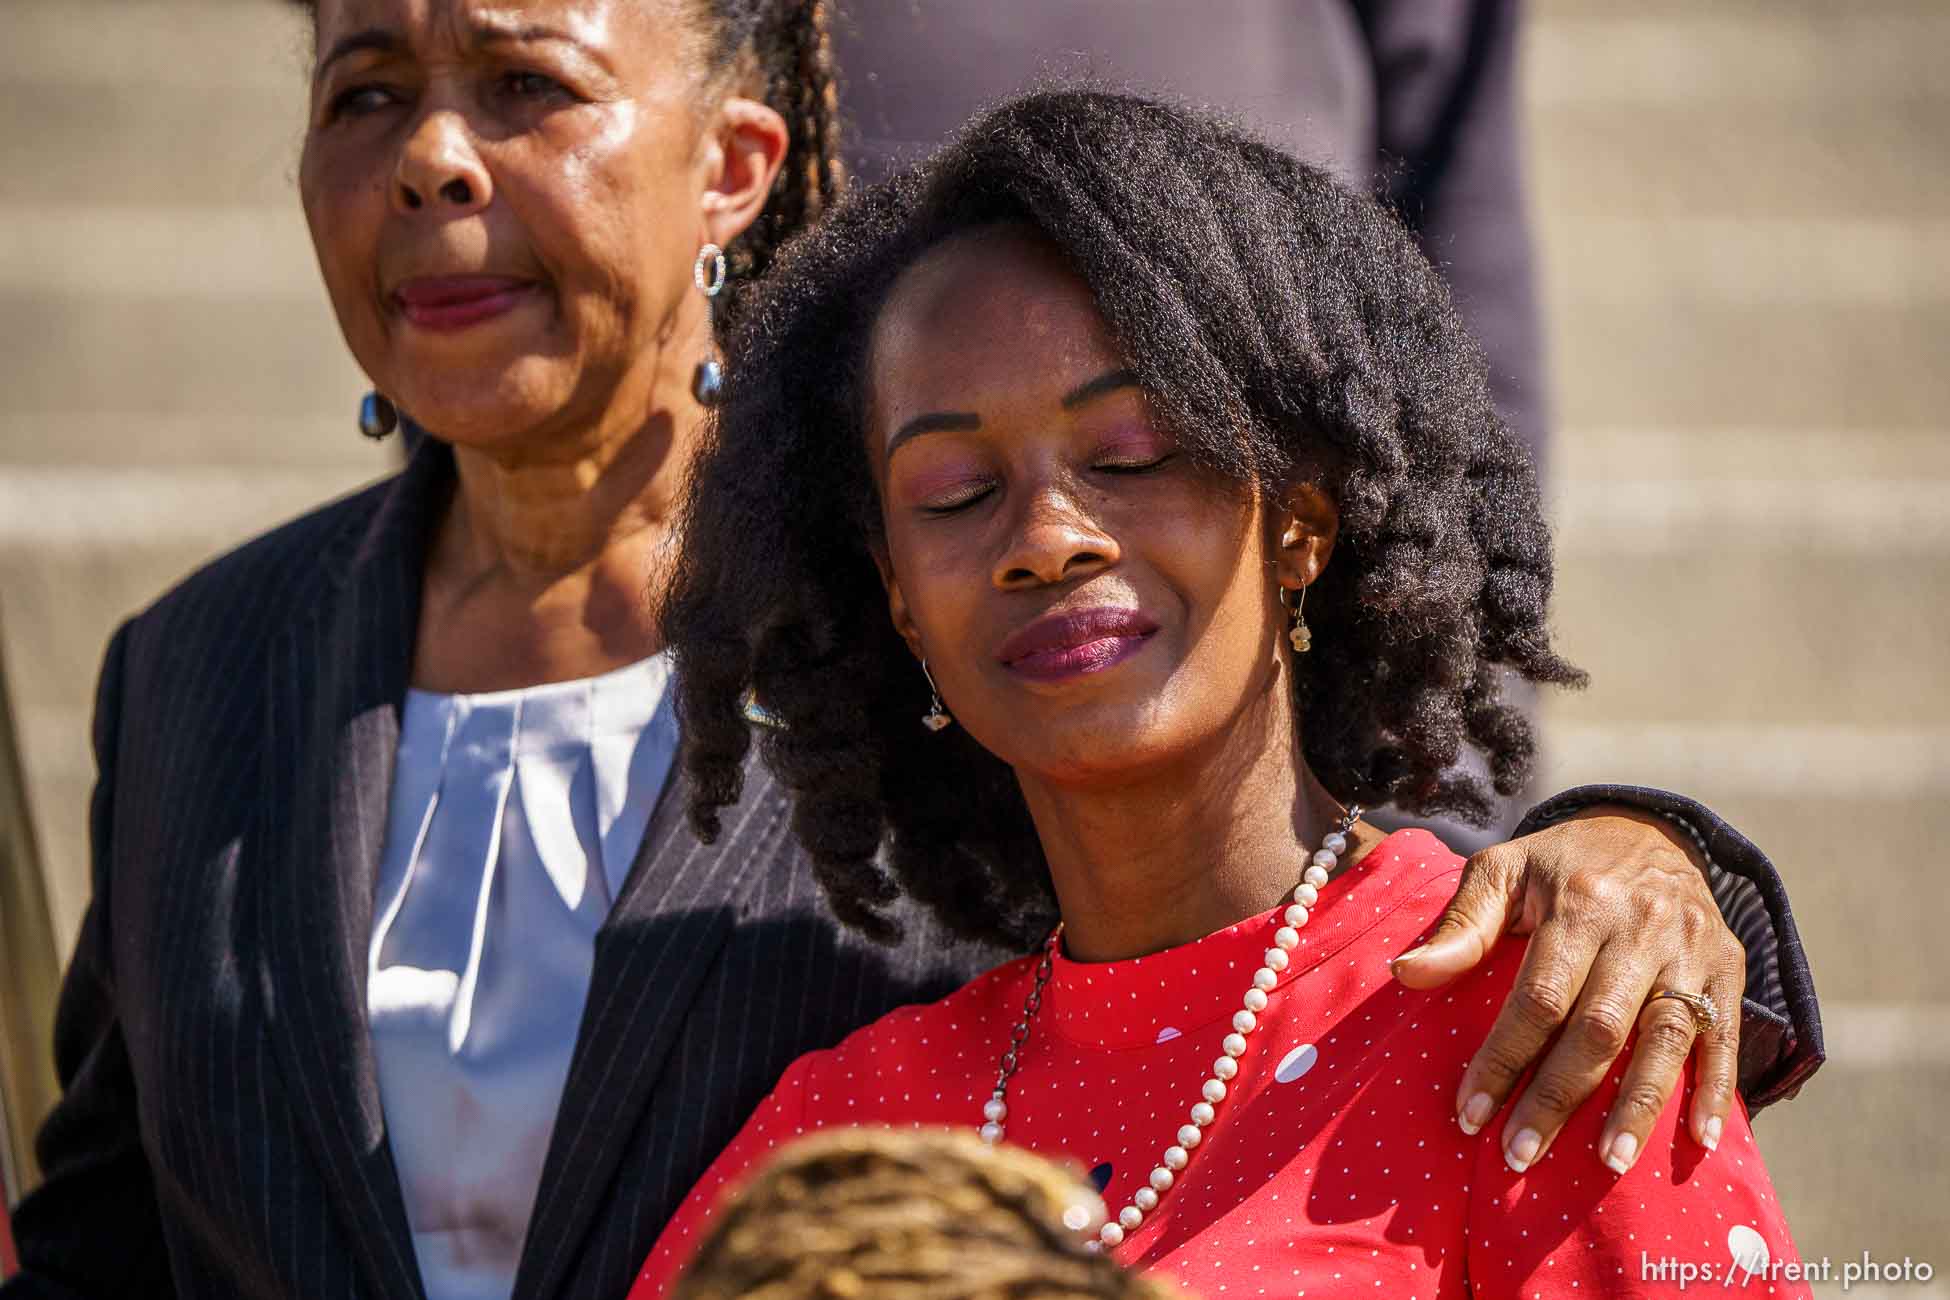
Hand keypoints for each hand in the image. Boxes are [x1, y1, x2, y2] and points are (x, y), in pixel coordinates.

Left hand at [1389, 805, 1741, 1175]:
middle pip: (1598, 1028)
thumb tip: (1406, 973)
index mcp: (1580, 903)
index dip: (1503, 1059)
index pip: (1538, 997)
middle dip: (1557, 1098)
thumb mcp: (1504, 869)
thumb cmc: (1563, 863)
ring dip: (1637, 1106)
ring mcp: (1691, 949)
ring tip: (1606, 1163)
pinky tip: (1697, 1139)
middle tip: (1520, 1155)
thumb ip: (1461, 924)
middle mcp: (1641, 927)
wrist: (1651, 828)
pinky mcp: (1729, 967)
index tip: (1471, 1114)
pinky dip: (1715, 1088)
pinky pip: (1726, 1034)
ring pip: (1666, 1038)